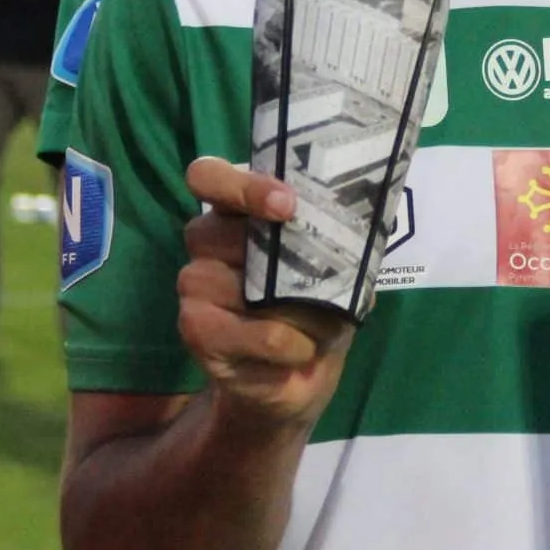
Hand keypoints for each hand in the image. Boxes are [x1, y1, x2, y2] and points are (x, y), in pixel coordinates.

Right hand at [177, 158, 355, 432]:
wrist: (299, 372)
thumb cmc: (318, 304)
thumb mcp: (336, 266)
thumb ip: (334, 241)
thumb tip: (356, 241)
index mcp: (235, 210)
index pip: (208, 176)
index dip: (239, 185)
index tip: (286, 205)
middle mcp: (205, 240)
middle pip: (219, 230)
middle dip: (280, 256)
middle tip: (322, 277)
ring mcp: (193, 284)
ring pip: (243, 286)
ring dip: (300, 310)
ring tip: (323, 325)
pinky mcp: (195, 329)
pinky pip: (255, 333)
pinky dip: (292, 344)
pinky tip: (303, 350)